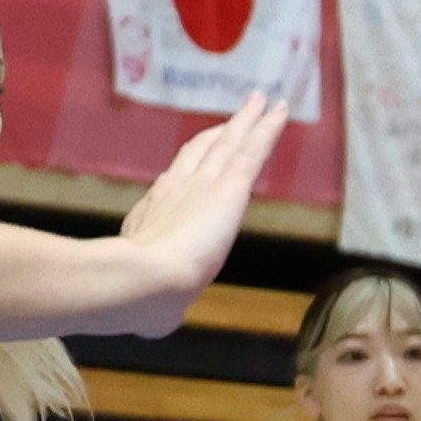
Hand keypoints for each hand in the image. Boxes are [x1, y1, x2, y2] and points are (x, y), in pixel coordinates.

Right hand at [111, 91, 287, 315]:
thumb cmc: (140, 300)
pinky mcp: (230, 189)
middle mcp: (180, 191)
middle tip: (241, 111)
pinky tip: (281, 109)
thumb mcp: (152, 300)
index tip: (205, 147)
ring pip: (233, 143)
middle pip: (207, 150)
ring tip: (265, 99)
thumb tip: (157, 321)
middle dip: (223, 130)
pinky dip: (268, 128)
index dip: (195, 161)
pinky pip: (253, 150)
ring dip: (250, 120)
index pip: (181, 179)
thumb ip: (159, 302)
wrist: (139, 285)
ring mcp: (205, 186)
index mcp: (157, 215)